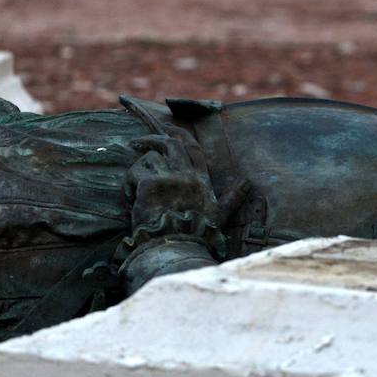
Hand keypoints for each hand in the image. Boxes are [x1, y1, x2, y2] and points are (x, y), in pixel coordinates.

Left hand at [125, 134, 247, 240]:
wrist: (177, 246)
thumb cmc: (198, 233)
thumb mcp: (220, 214)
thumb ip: (233, 197)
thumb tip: (247, 182)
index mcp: (201, 180)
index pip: (193, 148)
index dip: (179, 135)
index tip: (167, 129)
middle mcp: (186, 175)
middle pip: (171, 143)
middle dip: (153, 139)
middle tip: (137, 142)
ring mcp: (168, 178)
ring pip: (148, 159)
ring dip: (138, 171)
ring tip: (134, 189)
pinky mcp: (150, 184)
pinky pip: (134, 173)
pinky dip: (128, 185)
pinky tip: (131, 200)